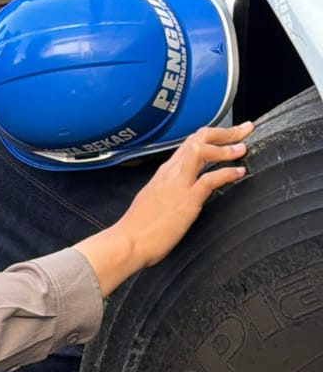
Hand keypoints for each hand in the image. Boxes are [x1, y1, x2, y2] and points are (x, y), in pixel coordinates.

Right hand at [118, 121, 253, 266]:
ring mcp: (178, 184)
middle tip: (243, 129)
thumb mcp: (152, 200)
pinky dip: (227, 173)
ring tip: (242, 148)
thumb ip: (167, 192)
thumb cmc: (138, 228)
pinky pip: (210, 179)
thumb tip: (177, 193)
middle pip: (198, 139)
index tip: (227, 135)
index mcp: (164, 173)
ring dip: (225, 147)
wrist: (128, 242)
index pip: (189, 144)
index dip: (210, 136)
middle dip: (224, 132)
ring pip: (202, 151)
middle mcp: (170, 172)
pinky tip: (238, 172)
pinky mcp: (186, 199)